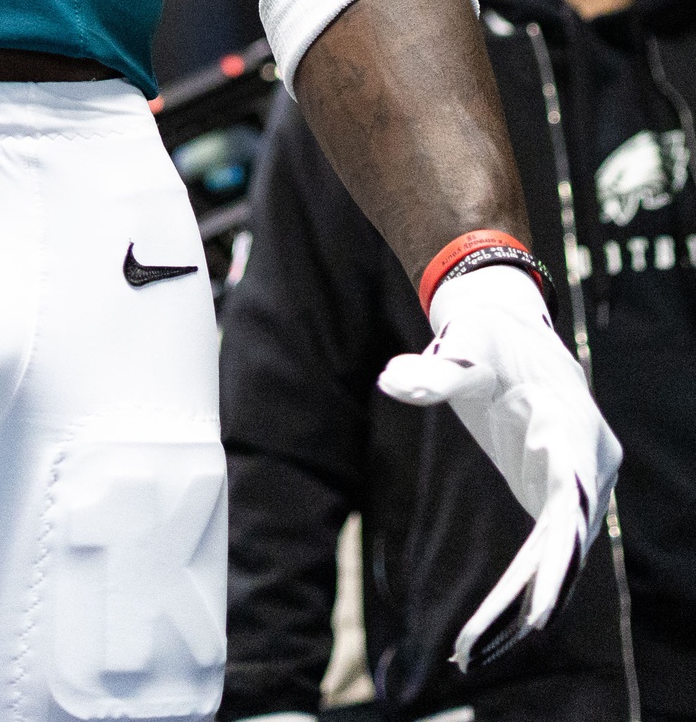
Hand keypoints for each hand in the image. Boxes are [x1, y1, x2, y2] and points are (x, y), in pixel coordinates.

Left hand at [377, 264, 619, 671]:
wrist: (513, 328)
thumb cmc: (488, 336)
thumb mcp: (465, 347)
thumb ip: (435, 371)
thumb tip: (391, 380)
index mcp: (571, 424)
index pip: (572, 492)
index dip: (562, 542)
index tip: (550, 585)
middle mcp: (585, 462)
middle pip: (569, 537)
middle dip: (539, 589)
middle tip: (498, 638)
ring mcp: (577, 484)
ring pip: (562, 554)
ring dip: (530, 601)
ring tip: (478, 648)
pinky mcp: (556, 496)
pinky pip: (549, 549)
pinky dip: (526, 586)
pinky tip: (495, 628)